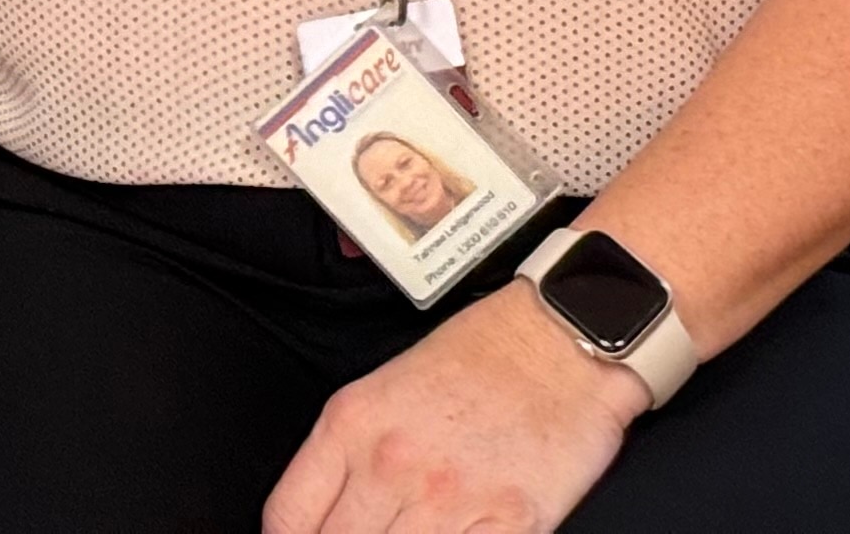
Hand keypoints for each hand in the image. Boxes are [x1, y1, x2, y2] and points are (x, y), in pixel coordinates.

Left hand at [262, 280, 642, 533]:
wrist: (561, 334)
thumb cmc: (484, 354)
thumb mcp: (387, 388)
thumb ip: (349, 454)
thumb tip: (325, 514)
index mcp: (352, 424)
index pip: (288, 517)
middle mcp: (391, 464)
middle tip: (370, 533)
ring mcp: (447, 499)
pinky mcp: (509, 522)